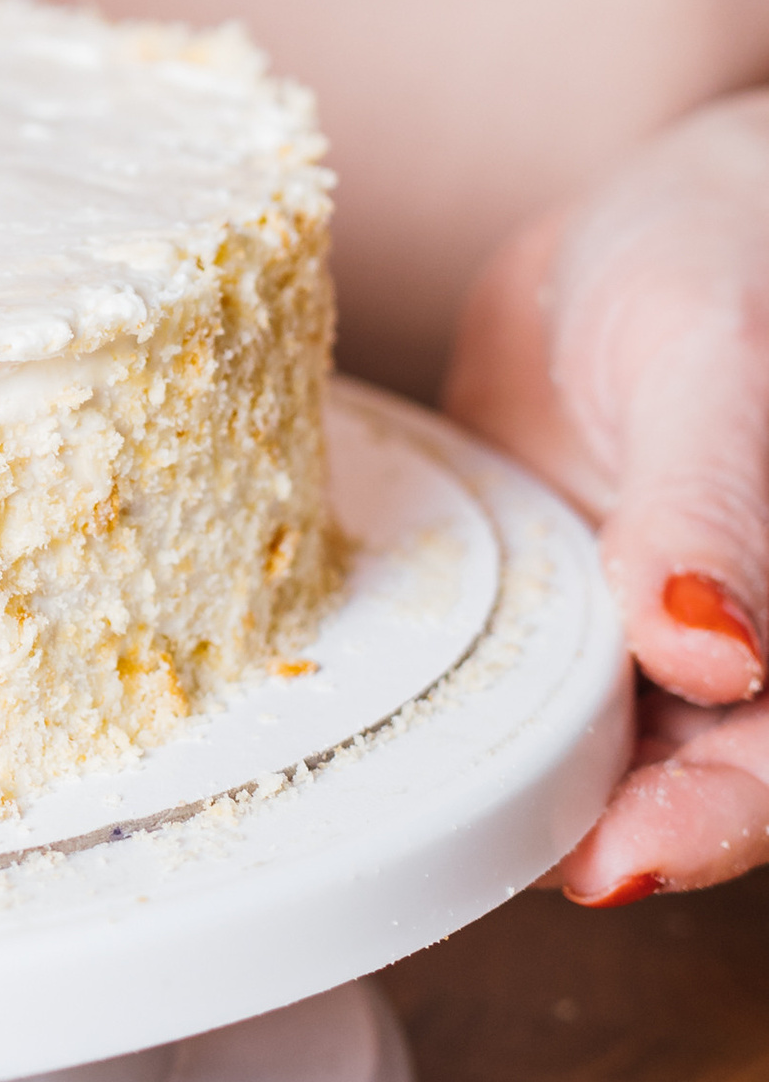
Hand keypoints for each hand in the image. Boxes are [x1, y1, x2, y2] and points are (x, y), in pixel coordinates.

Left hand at [444, 101, 768, 898]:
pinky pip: (487, 674)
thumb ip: (713, 508)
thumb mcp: (722, 365)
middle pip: (671, 785)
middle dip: (573, 824)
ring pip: (568, 748)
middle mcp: (728, 659)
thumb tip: (709, 649)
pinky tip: (352, 700)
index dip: (707, 825)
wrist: (644, 220)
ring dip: (489, 773)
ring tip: (388, 795)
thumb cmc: (729, 261)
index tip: (616, 861)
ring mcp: (623, 643)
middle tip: (467, 838)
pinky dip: (431, 693)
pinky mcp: (533, 615)